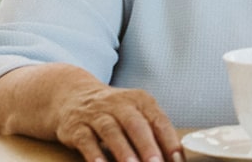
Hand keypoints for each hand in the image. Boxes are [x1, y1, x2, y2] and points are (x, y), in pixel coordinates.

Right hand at [54, 81, 182, 161]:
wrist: (74, 96)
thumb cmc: (115, 111)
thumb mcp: (136, 112)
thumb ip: (153, 132)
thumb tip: (172, 158)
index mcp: (141, 100)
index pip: (159, 120)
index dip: (169, 140)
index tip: (177, 159)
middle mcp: (120, 104)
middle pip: (136, 124)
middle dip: (147, 146)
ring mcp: (97, 114)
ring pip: (111, 131)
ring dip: (123, 151)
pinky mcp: (76, 127)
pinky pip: (86, 140)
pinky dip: (94, 154)